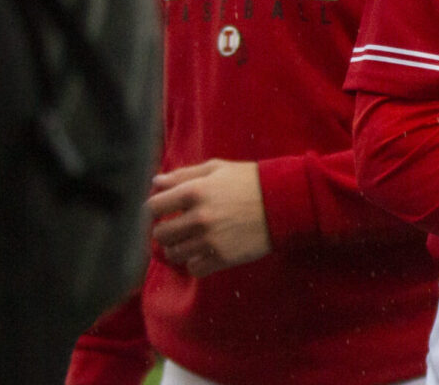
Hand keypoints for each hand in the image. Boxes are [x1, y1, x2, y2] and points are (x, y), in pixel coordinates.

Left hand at [147, 159, 270, 277]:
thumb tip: (155, 183)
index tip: (165, 210)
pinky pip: (194, 269)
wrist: (285, 201)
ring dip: (179, 248)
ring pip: (174, 254)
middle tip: (178, 228)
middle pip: (160, 234)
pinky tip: (205, 252)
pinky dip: (196, 263)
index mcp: (195, 191)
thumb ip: (184, 175)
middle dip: (166, 231)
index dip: (157, 209)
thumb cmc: (250, 181)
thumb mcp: (218, 169)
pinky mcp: (223, 257)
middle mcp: (199, 217)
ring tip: (191, 241)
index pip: (154, 207)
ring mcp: (210, 239)